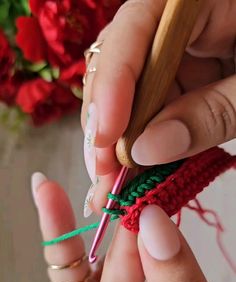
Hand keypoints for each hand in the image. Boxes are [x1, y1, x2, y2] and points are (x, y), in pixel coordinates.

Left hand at [32, 173, 235, 281]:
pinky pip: (137, 271)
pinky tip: (128, 218)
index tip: (141, 211)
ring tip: (89, 196)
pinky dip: (133, 244)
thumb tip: (150, 225)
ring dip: (95, 236)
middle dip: (63, 238)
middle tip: (47, 190)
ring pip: (105, 276)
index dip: (125, 257)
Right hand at [81, 0, 235, 212]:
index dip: (115, 82)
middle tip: (103, 171)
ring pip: (131, 94)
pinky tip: (134, 170)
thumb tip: (148, 149)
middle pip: (124, 64)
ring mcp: (181, 55)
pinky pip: (152, 111)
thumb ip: (212, 114)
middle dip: (108, 121)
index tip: (108, 136)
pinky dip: (143, 144)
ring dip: (120, 141)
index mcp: (204, 0)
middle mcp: (183, 24)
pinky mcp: (184, 82)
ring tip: (114, 182)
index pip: (140, 25)